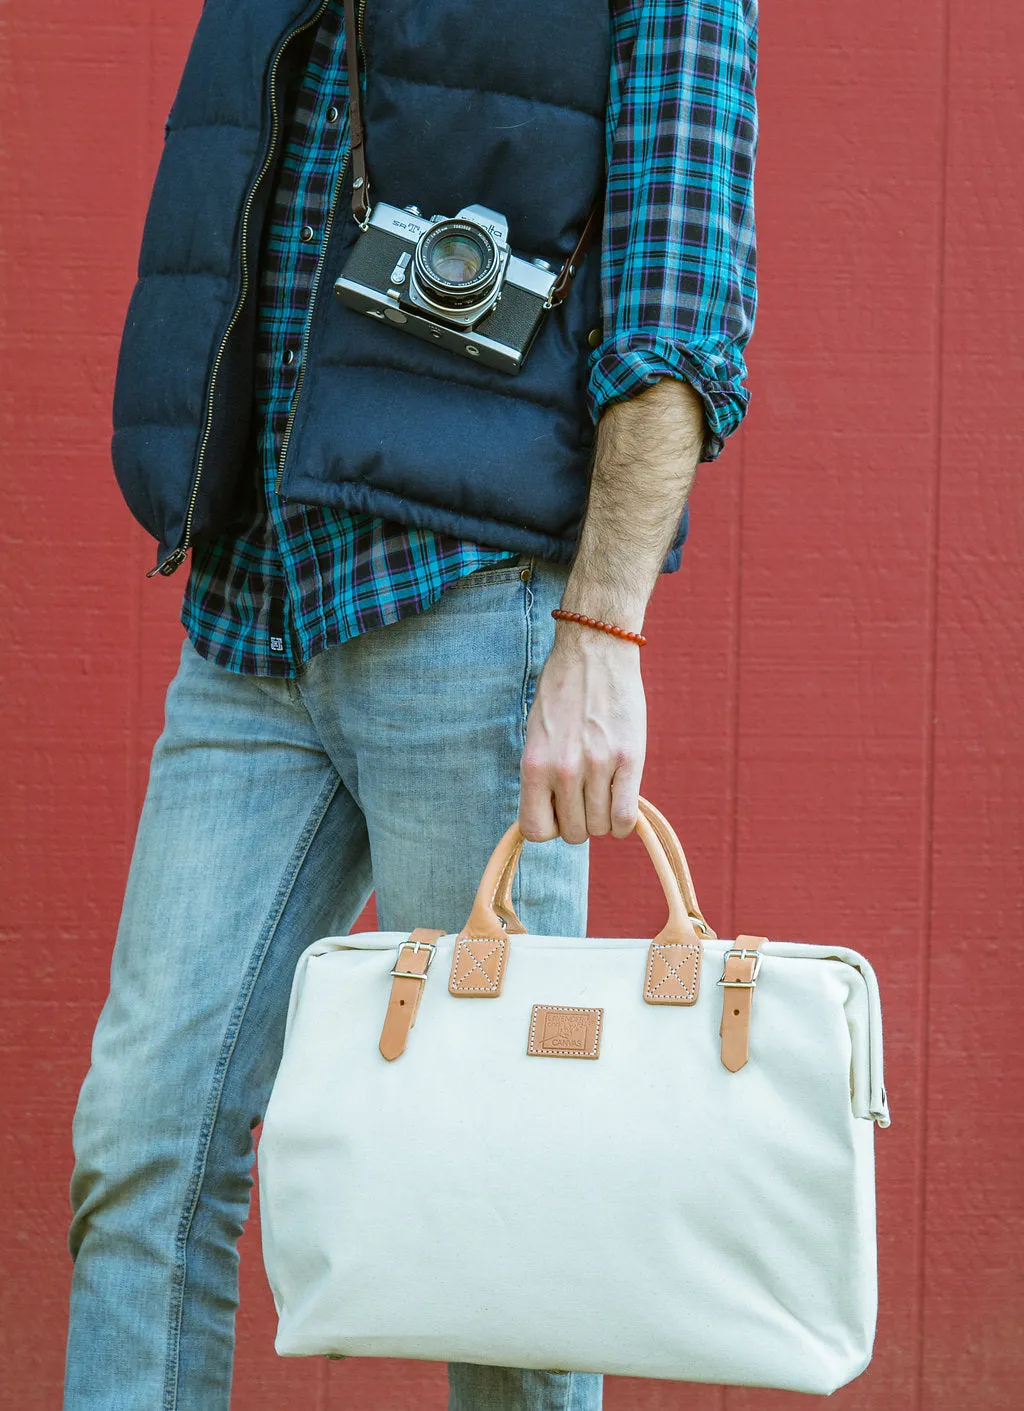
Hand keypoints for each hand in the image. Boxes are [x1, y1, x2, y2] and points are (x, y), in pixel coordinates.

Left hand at [518, 623, 645, 843]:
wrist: (595, 652)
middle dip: (579, 822)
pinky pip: (626, 816)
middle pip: (573, 832)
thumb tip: (550, 815)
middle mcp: (564, 770)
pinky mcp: (629, 759)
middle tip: (584, 798)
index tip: (557, 811)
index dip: (549, 827)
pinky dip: (624, 822)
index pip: (535, 830)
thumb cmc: (561, 691)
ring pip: (601, 827)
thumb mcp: (537, 734)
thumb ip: (541, 775)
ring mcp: (598, 766)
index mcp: (535, 764)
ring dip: (603, 819)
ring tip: (603, 794)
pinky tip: (621, 805)